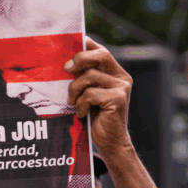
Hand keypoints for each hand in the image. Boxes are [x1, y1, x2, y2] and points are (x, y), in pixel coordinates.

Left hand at [66, 37, 132, 154]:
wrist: (110, 142)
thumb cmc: (95, 118)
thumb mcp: (87, 94)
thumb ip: (83, 78)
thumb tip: (65, 63)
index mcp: (114, 73)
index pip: (100, 51)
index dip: (86, 45)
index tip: (69, 46)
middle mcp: (121, 77)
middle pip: (99, 55)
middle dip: (79, 59)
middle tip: (66, 69)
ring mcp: (121, 87)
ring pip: (89, 76)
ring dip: (75, 90)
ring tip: (73, 103)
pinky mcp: (118, 99)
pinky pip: (90, 94)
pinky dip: (81, 104)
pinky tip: (82, 113)